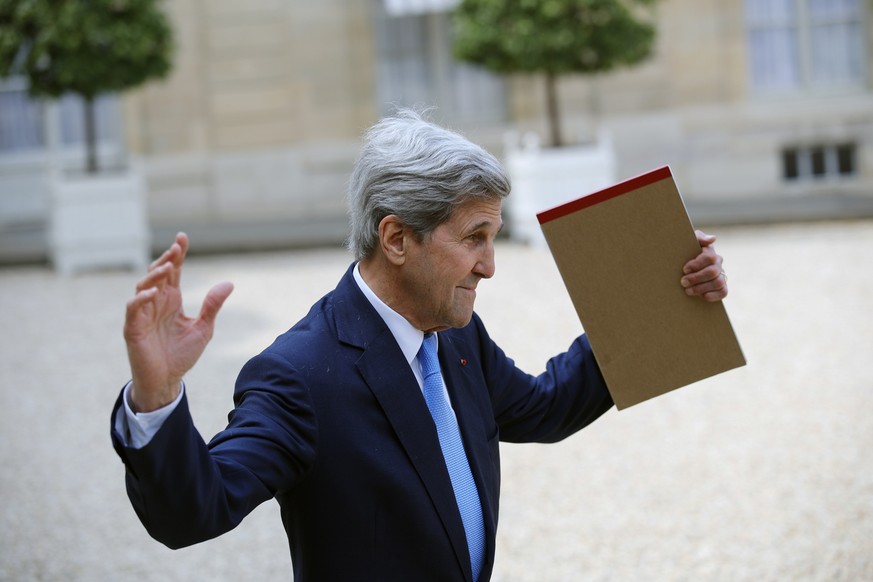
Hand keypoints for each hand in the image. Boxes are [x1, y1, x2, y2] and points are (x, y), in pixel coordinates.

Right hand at [123, 233, 233, 411]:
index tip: (183, 237)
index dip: (177, 254)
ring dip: (154, 276)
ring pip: (143, 287)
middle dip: (166, 259)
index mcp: (171, 299)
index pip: (173, 271)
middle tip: (177, 247)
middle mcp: (156, 302)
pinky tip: (152, 293)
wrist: (167, 381)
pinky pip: (133, 309)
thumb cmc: (182, 354)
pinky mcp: (133, 329)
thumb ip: (212, 306)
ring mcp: (143, 314)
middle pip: (157, 274)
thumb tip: (229, 283)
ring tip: (167, 268)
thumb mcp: (203, 328)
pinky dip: (140, 300)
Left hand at [680, 230, 727, 301]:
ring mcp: (720, 275)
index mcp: (709, 251)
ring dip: (702, 288)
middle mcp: (717, 263)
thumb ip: (699, 237)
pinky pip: (723, 292)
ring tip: (688, 290)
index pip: (709, 258)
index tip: (684, 269)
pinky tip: (701, 296)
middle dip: (696, 278)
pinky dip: (713, 295)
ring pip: (718, 282)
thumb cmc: (682, 252)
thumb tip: (712, 239)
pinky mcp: (721, 287)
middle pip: (713, 272)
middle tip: (683, 282)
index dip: (697, 264)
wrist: (678, 264)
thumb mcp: (687, 241)